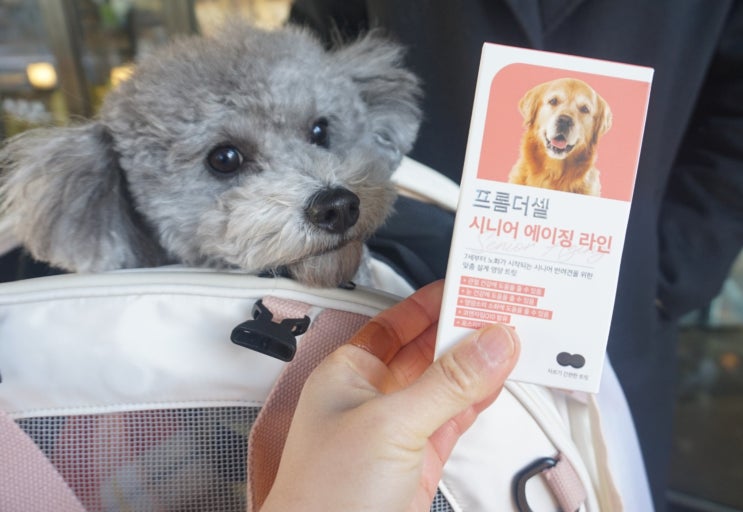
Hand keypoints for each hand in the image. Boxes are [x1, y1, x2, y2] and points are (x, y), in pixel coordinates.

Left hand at [260, 280, 519, 511]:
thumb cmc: (325, 496)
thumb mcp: (390, 425)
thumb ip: (446, 384)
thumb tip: (491, 343)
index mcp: (349, 373)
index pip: (395, 323)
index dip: (432, 303)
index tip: (469, 286)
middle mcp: (372, 396)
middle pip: (425, 350)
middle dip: (461, 330)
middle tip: (503, 309)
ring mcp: (398, 429)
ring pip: (444, 384)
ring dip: (477, 364)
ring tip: (513, 338)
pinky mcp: (420, 460)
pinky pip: (454, 417)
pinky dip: (478, 399)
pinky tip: (498, 380)